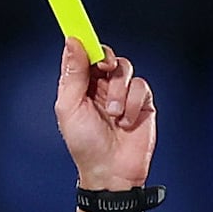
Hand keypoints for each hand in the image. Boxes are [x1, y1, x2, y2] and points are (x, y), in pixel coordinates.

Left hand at [59, 40, 159, 189]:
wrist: (110, 171)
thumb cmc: (85, 144)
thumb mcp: (70, 107)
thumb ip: (73, 74)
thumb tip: (73, 41)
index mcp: (81, 85)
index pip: (85, 54)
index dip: (87, 44)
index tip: (87, 40)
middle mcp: (102, 86)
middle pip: (107, 55)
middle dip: (106, 61)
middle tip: (105, 68)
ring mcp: (124, 94)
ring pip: (125, 69)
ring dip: (118, 91)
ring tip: (113, 115)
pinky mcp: (143, 103)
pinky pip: (142, 87)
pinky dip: (133, 104)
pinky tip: (126, 122)